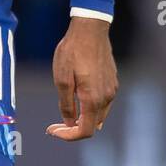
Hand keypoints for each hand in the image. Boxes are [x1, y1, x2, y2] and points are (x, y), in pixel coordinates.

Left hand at [47, 16, 117, 141]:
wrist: (90, 29)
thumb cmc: (72, 51)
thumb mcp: (62, 79)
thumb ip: (66, 104)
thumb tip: (69, 121)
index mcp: (93, 99)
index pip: (84, 131)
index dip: (67, 136)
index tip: (52, 130)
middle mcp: (106, 97)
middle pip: (91, 126)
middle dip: (72, 128)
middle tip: (54, 124)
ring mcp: (112, 90)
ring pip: (97, 116)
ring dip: (82, 119)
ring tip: (65, 112)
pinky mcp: (113, 83)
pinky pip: (102, 104)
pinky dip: (89, 108)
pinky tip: (77, 98)